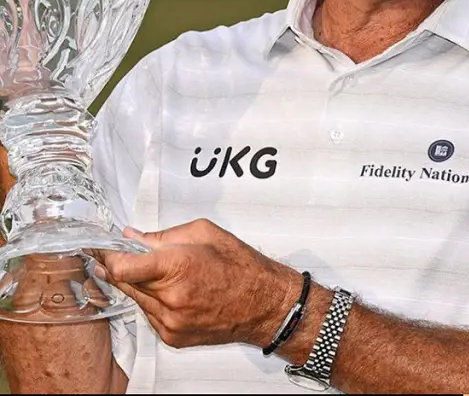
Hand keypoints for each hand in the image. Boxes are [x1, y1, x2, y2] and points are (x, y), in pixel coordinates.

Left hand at [97, 218, 300, 349]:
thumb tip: (134, 237)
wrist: (264, 304)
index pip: (122, 267)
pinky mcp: (172, 336)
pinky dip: (155, 301)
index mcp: (178, 266)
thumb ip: (164, 235)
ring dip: (139, 284)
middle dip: (120, 267)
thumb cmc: (242, 267)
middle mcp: (171, 297)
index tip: (102, 248)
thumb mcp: (205, 234)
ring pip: (136, 299)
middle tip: (122, 255)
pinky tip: (174, 291)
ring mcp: (170, 320)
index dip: (107, 255)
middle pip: (124, 283)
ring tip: (161, 273)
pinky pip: (150, 315)